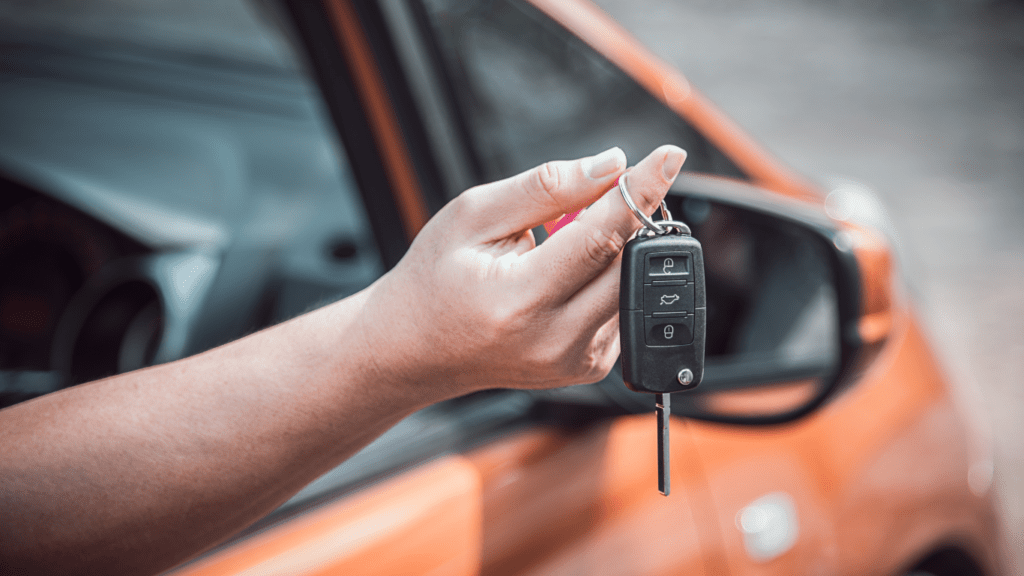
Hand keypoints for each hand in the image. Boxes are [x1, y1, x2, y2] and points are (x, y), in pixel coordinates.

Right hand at [358, 145, 686, 400]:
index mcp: (520, 300)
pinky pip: (621, 310)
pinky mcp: (586, 369)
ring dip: (621, 247)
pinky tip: (570, 269)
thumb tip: (613, 164)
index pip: (602, 236)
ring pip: (631, 287)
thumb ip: (547, 188)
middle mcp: (554, 340)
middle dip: (635, 215)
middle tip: (614, 187)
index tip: (670, 155)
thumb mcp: (474, 215)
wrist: (413, 349)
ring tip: (573, 231)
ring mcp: (574, 361)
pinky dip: (608, 278)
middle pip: (628, 264)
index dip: (640, 190)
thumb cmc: (435, 278)